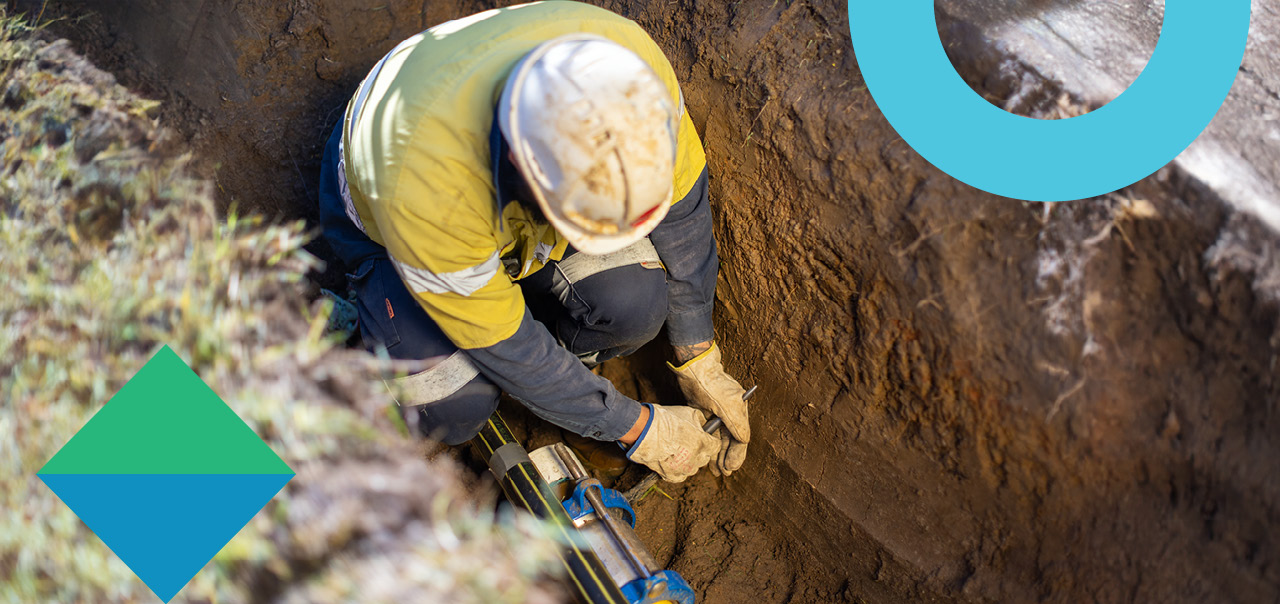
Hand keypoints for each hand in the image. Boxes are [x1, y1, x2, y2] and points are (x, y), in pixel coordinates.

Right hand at [628, 404, 719, 481]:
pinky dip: (678, 469)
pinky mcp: (671, 475)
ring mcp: (684, 469)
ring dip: (689, 460)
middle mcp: (696, 458)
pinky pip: (680, 475)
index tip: (706, 437)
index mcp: (703, 443)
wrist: (644, 431)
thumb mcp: (688, 413)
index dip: (711, 440)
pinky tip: (671, 459)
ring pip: (693, 467)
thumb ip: (701, 421)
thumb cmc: (665, 420)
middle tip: (689, 441)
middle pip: (705, 457)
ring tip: (677, 450)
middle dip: (700, 450)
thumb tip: (704, 425)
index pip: (716, 446)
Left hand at [669, 341, 749, 474]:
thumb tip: (745, 441)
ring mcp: (718, 414)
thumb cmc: (712, 384)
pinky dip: (709, 444)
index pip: (740, 439)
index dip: (736, 454)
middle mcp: (730, 415)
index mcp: (739, 413)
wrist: (695, 368)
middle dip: (727, 457)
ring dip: (718, 454)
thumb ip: (737, 424)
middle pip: (731, 441)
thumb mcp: (727, 405)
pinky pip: (709, 433)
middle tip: (724, 473)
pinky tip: (706, 455)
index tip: (730, 468)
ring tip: (716, 470)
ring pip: (720, 439)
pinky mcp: (705, 412)